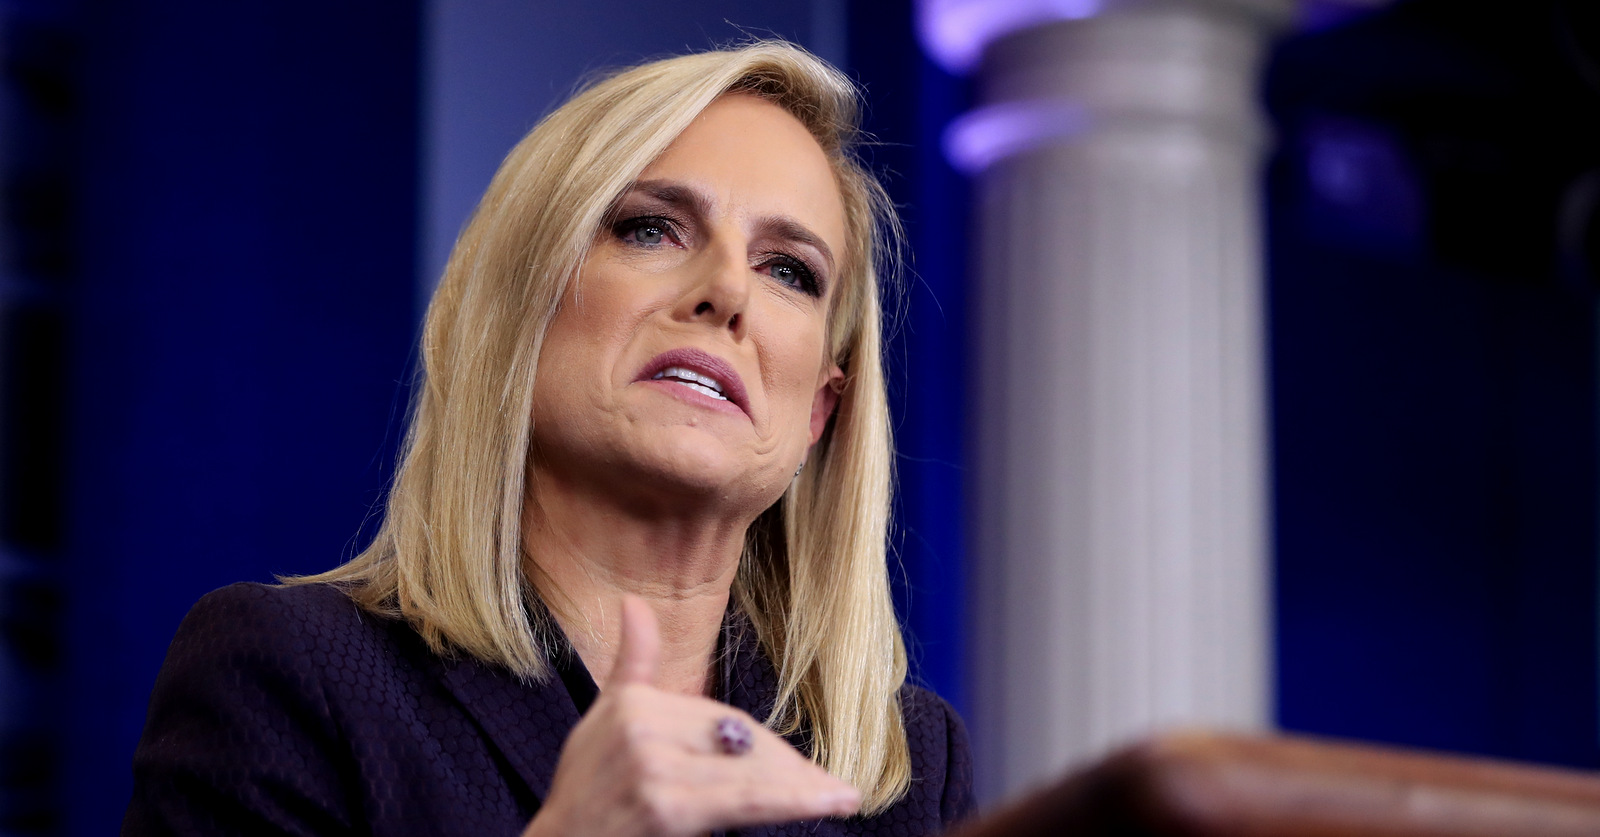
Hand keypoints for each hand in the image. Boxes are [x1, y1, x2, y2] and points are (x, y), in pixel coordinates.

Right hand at [522, 595, 861, 836]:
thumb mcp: (604, 718)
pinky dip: (793, 801)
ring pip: (748, 772)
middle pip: (738, 742)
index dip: (765, 743)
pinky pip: (744, 802)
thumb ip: (633, 661)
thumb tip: (634, 602)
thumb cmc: (586, 787)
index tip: (799, 764)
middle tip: (830, 787)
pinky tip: (831, 800)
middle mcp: (643, 729)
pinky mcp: (666, 808)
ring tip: (841, 797)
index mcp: (635, 703)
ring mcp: (654, 769)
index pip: (720, 717)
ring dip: (802, 787)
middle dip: (788, 767)